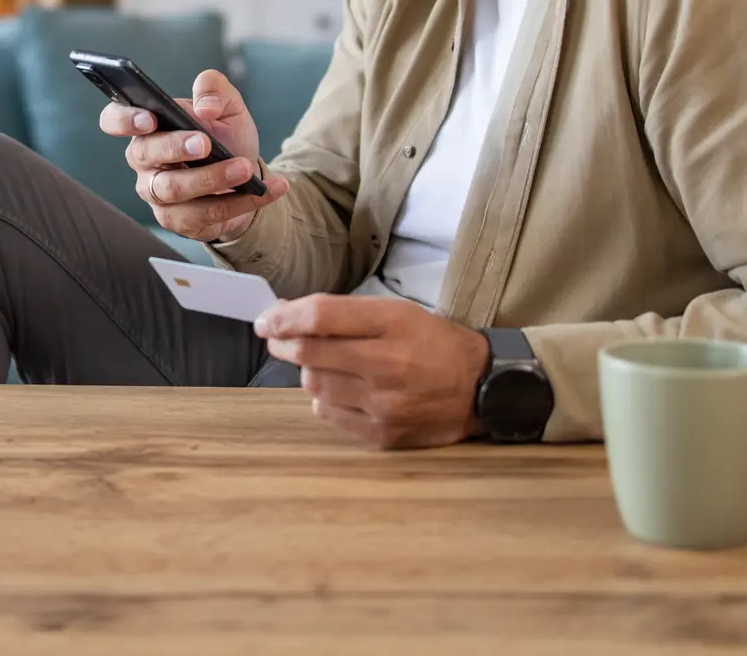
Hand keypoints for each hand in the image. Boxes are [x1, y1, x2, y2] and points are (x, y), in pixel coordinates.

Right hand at [98, 68, 289, 241]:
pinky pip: (205, 214)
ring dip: (212, 178)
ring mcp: (157, 194)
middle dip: (176, 147)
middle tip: (206, 143)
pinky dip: (241, 202)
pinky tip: (269, 190)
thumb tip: (204, 106)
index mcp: (148, 125)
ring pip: (174, 189)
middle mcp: (144, 160)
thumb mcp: (227, 105)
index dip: (125, 119)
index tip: (149, 118)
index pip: (114, 119)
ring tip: (245, 169)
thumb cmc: (225, 135)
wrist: (245, 176)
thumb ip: (215, 89)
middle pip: (145, 155)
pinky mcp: (178, 220)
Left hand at [255, 294, 490, 449]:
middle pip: (310, 353)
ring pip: (315, 386)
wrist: (480, 389)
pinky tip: (345, 391)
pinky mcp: (383, 434)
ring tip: (329, 366)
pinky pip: (330, 414)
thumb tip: (286, 315)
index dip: (285, 317)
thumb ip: (344, 314)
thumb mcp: (397, 312)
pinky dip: (327, 399)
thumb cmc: (433, 343)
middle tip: (278, 339)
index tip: (266, 319)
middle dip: (285, 344)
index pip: (322, 316)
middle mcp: (388, 364)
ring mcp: (385, 404)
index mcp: (393, 324)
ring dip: (310, 373)